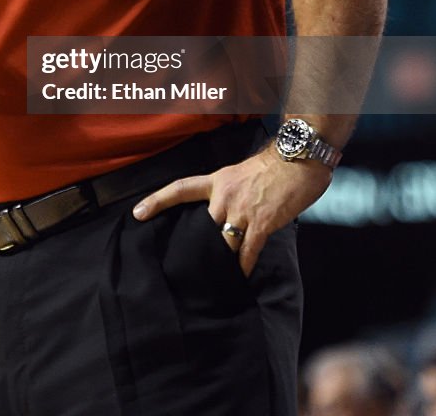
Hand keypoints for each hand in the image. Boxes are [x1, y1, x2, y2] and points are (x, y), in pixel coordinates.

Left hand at [132, 145, 332, 275]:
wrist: (297, 158)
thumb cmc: (274, 166)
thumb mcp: (241, 173)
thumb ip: (230, 193)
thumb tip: (226, 212)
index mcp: (217, 181)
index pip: (180, 189)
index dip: (157, 201)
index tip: (138, 213)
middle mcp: (223, 196)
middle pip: (202, 227)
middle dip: (198, 246)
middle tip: (187, 265)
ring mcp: (241, 210)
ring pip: (222, 243)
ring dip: (220, 260)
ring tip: (215, 277)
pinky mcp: (261, 224)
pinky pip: (247, 252)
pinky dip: (242, 267)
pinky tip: (239, 277)